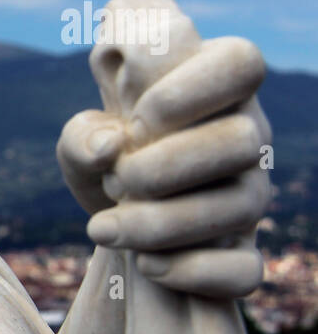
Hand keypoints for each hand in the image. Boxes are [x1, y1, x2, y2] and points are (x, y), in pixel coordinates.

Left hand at [57, 36, 271, 298]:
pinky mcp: (243, 254)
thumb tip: (109, 146)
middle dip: (164, 166)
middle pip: (245, 140)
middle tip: (116, 179)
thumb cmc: (107, 161)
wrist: (117, 218)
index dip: (183, 93)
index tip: (134, 122)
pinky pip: (245, 270)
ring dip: (160, 223)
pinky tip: (145, 265)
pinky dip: (190, 271)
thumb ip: (82, 134)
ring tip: (103, 228)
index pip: (241, 62)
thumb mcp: (81, 142)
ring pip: (242, 207)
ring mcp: (252, 196)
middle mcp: (248, 138)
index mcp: (215, 91)